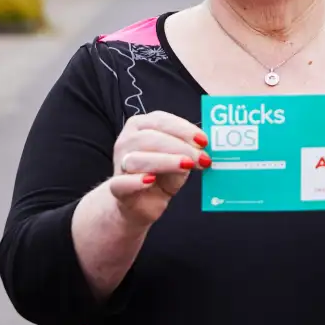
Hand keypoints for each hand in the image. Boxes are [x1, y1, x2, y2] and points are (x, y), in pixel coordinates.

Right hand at [108, 112, 209, 227]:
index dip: (184, 129)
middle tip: (201, 158)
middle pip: (151, 138)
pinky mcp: (117, 188)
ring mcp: (120, 164)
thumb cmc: (162, 174)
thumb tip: (207, 147)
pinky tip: (150, 180)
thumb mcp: (179, 158)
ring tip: (186, 166)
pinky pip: (122, 183)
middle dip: (180, 146)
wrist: (141, 203)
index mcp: (141, 126)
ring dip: (165, 161)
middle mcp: (127, 140)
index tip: (203, 140)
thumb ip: (190, 150)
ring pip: (137, 158)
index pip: (162, 121)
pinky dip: (136, 181)